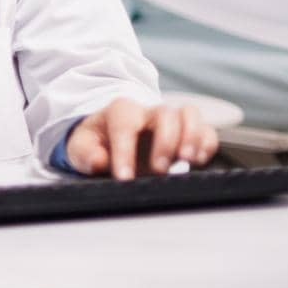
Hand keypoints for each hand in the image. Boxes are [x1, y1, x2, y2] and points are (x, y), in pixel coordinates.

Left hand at [65, 98, 218, 179]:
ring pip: (189, 114)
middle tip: (158, 170)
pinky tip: (198, 161)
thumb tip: (100, 159)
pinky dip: (206, 144)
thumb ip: (85, 152)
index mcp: (120, 111)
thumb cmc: (96, 142)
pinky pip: (206, 130)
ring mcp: (171, 120)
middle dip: (164, 142)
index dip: (125, 150)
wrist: (111, 137)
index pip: (125, 124)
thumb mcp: (80, 147)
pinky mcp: (187, 132)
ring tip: (187, 160)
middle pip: (164, 114)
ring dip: (192, 136)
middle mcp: (148, 111)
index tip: (124, 176)